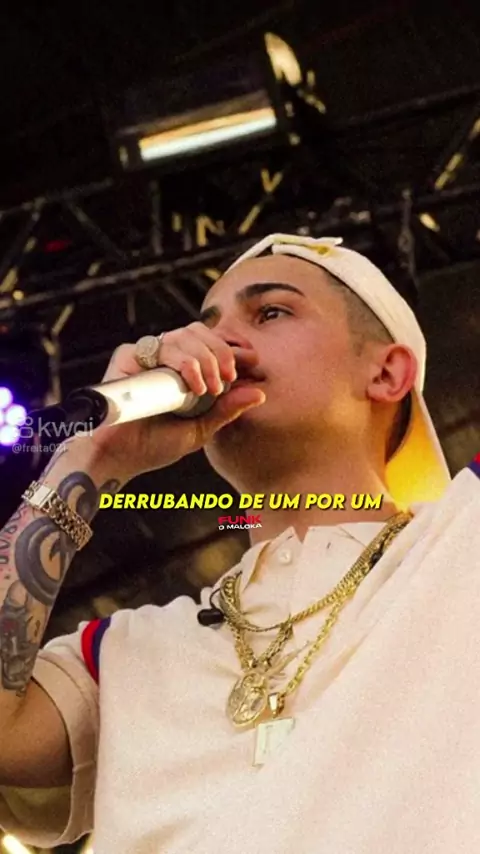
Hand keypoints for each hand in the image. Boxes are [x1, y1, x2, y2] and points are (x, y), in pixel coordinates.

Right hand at [73, 323, 265, 482]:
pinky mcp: (128, 356)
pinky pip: (162, 346)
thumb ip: (226, 410)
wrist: (119, 457)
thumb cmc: (153, 445)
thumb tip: (260, 393)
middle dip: (221, 351)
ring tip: (209, 389)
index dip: (232, 344)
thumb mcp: (200, 428)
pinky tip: (192, 387)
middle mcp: (164, 357)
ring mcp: (146, 355)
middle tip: (228, 379)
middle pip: (200, 331)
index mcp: (181, 368)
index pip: (210, 341)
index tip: (251, 361)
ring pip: (184, 334)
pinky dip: (184, 362)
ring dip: (205, 358)